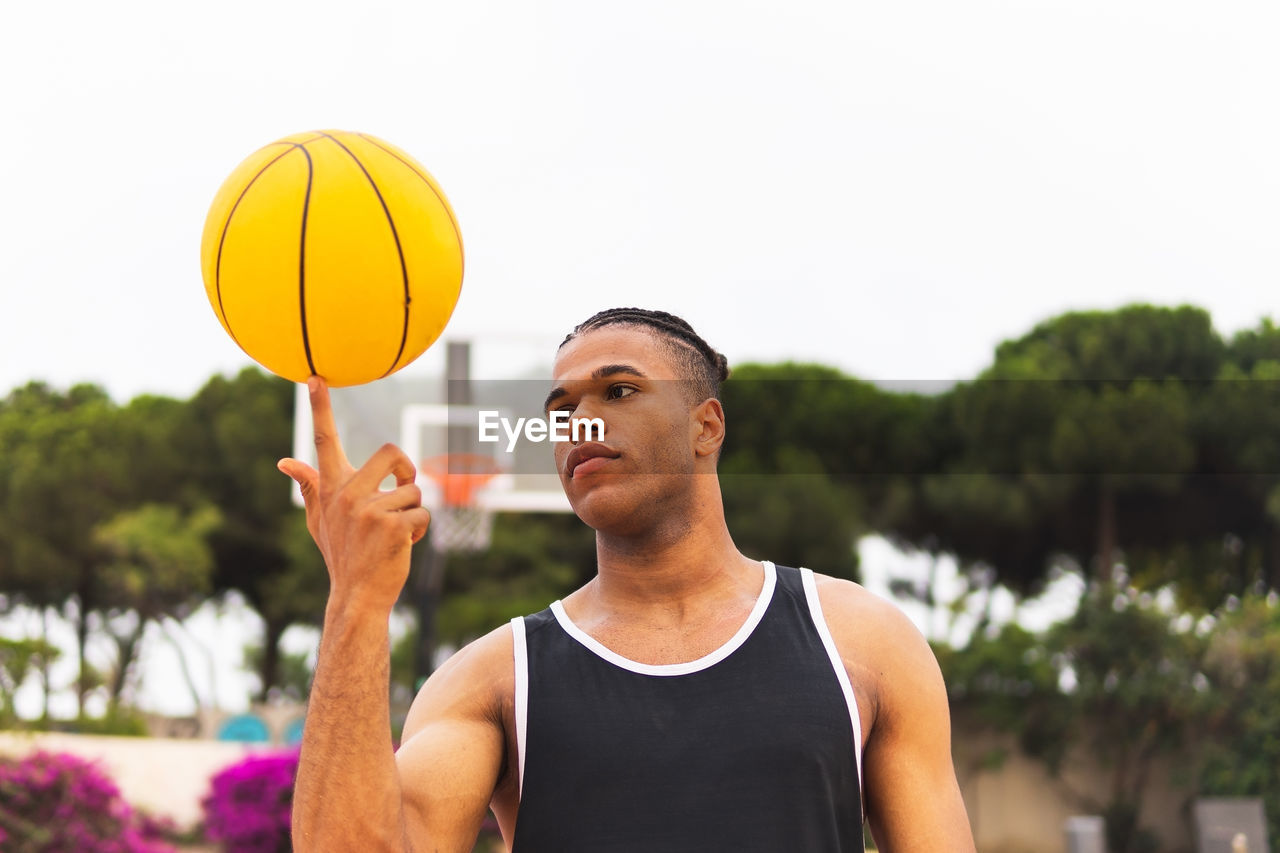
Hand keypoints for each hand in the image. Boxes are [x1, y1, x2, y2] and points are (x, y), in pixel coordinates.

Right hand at [277, 376, 430, 613]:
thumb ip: (310, 488)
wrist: (357, 595)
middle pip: (394, 453)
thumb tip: (285, 462)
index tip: (315, 376)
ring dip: (413, 513)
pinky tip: (404, 546)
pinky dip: (421, 532)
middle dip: (407, 472)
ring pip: (414, 491)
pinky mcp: (390, 526)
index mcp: (332, 488)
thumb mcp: (320, 521)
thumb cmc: (342, 554)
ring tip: (395, 535)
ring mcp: (368, 510)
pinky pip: (423, 514)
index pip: (325, 440)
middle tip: (403, 492)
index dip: (320, 407)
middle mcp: (346, 494)